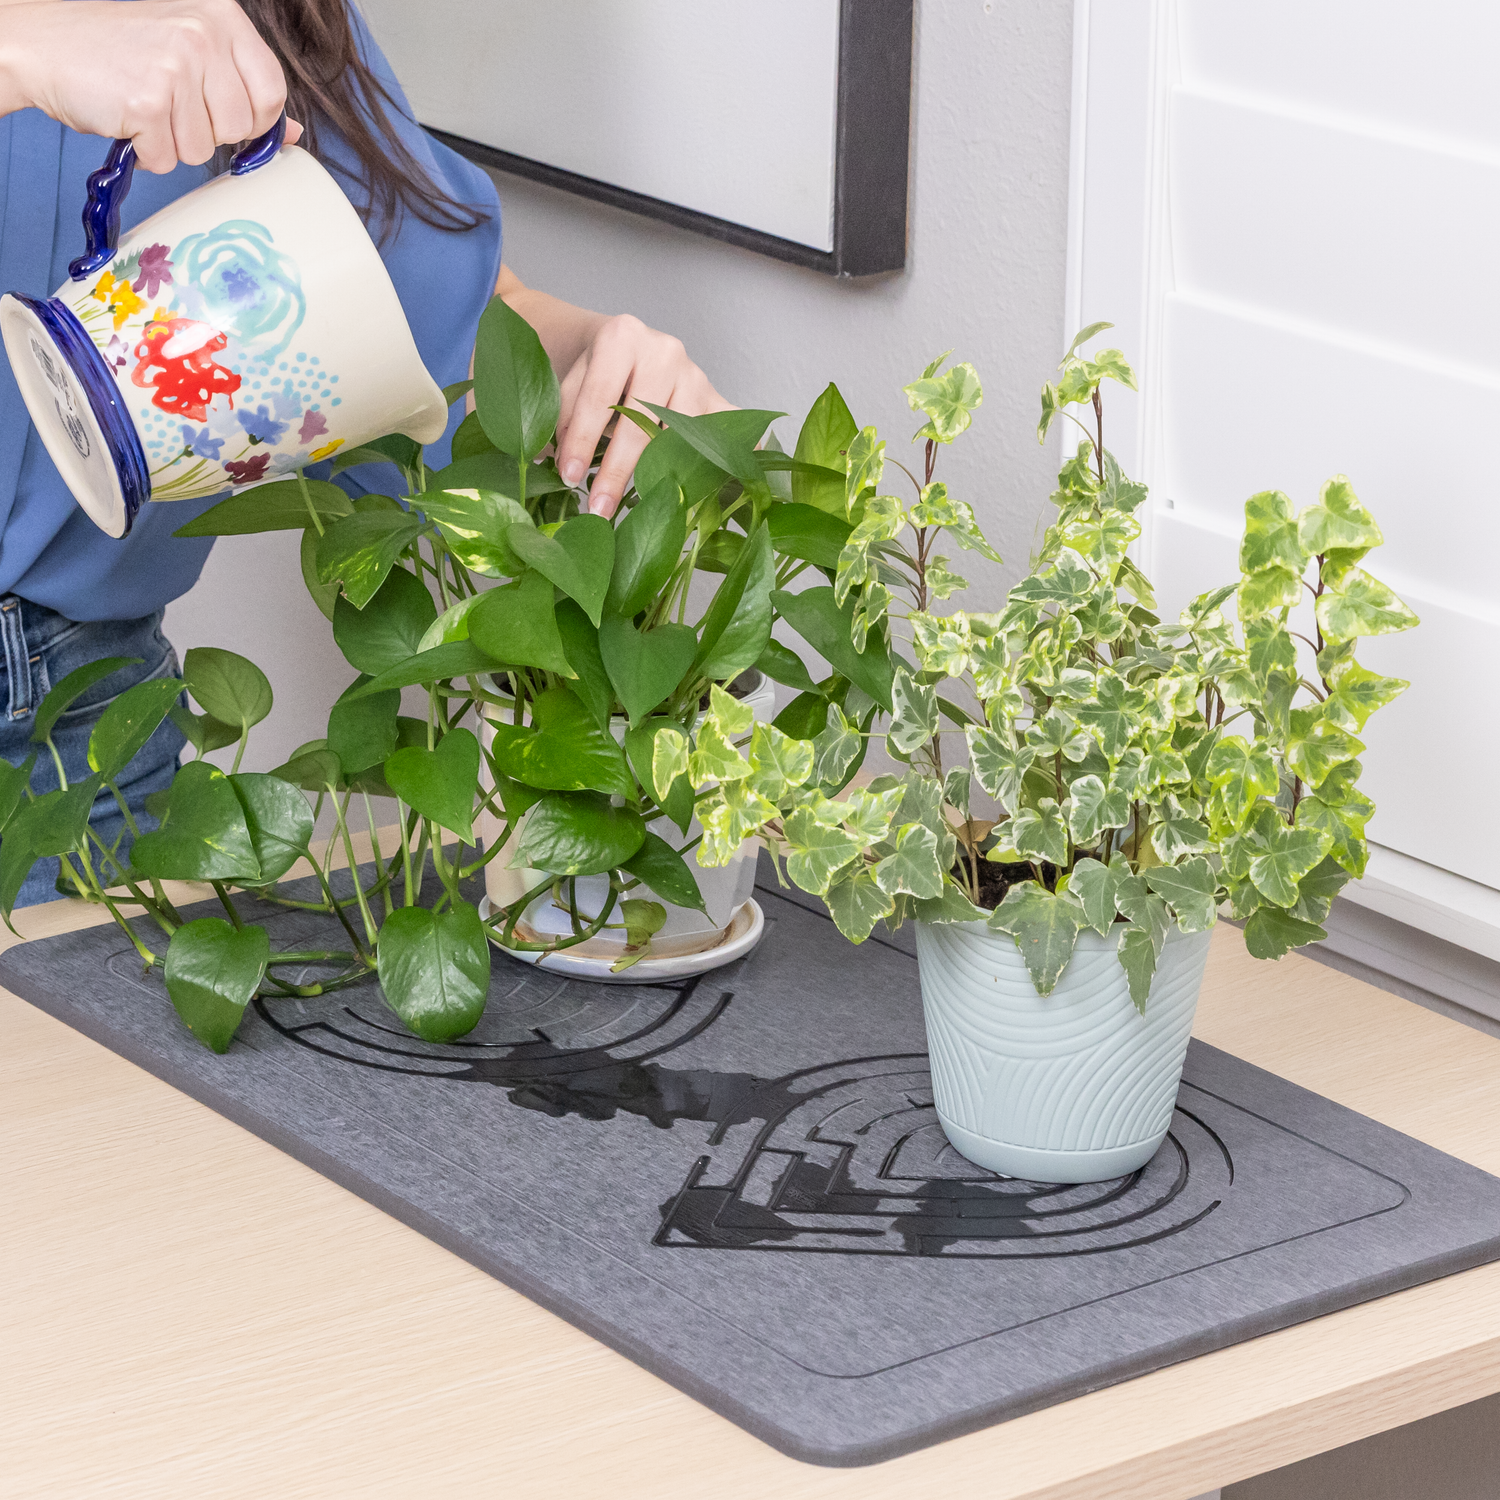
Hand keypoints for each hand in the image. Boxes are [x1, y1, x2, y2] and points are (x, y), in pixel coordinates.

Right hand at [0, 0, 301, 172]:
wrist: (46, 44)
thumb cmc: (122, 51)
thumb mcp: (192, 52)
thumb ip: (244, 88)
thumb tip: (294, 134)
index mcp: (221, 17)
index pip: (273, 91)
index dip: (254, 117)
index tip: (223, 112)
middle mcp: (201, 36)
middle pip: (239, 127)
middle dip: (207, 130)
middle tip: (170, 103)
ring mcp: (174, 68)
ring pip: (204, 149)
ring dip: (174, 141)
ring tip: (146, 105)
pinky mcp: (147, 103)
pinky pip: (167, 159)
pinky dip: (146, 150)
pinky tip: (127, 117)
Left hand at [553, 314, 731, 517]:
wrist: (619, 342)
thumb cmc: (591, 368)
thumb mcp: (567, 381)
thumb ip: (565, 419)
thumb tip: (567, 471)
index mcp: (622, 338)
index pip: (599, 397)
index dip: (582, 441)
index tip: (570, 478)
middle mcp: (664, 352)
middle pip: (642, 422)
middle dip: (617, 470)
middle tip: (599, 508)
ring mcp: (694, 375)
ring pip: (679, 435)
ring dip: (661, 473)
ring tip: (642, 507)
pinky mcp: (714, 398)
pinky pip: (726, 430)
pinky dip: (734, 452)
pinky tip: (735, 480)